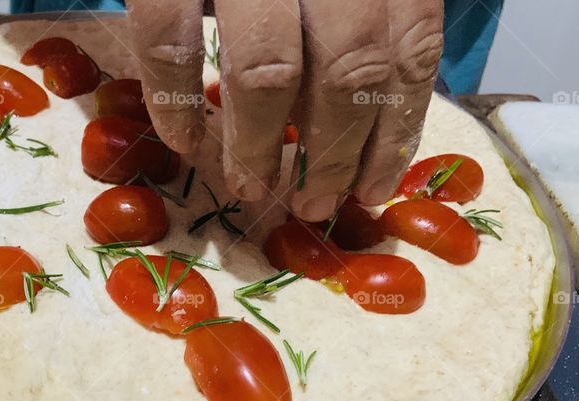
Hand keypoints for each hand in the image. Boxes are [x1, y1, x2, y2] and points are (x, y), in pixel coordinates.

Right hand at [126, 0, 443, 221]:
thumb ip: (378, 0)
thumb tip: (381, 93)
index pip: (408, 46)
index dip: (397, 127)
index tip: (376, 186)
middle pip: (346, 70)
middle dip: (334, 153)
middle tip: (317, 204)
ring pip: (265, 70)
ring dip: (260, 146)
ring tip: (254, 189)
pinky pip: (170, 42)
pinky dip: (175, 102)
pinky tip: (183, 144)